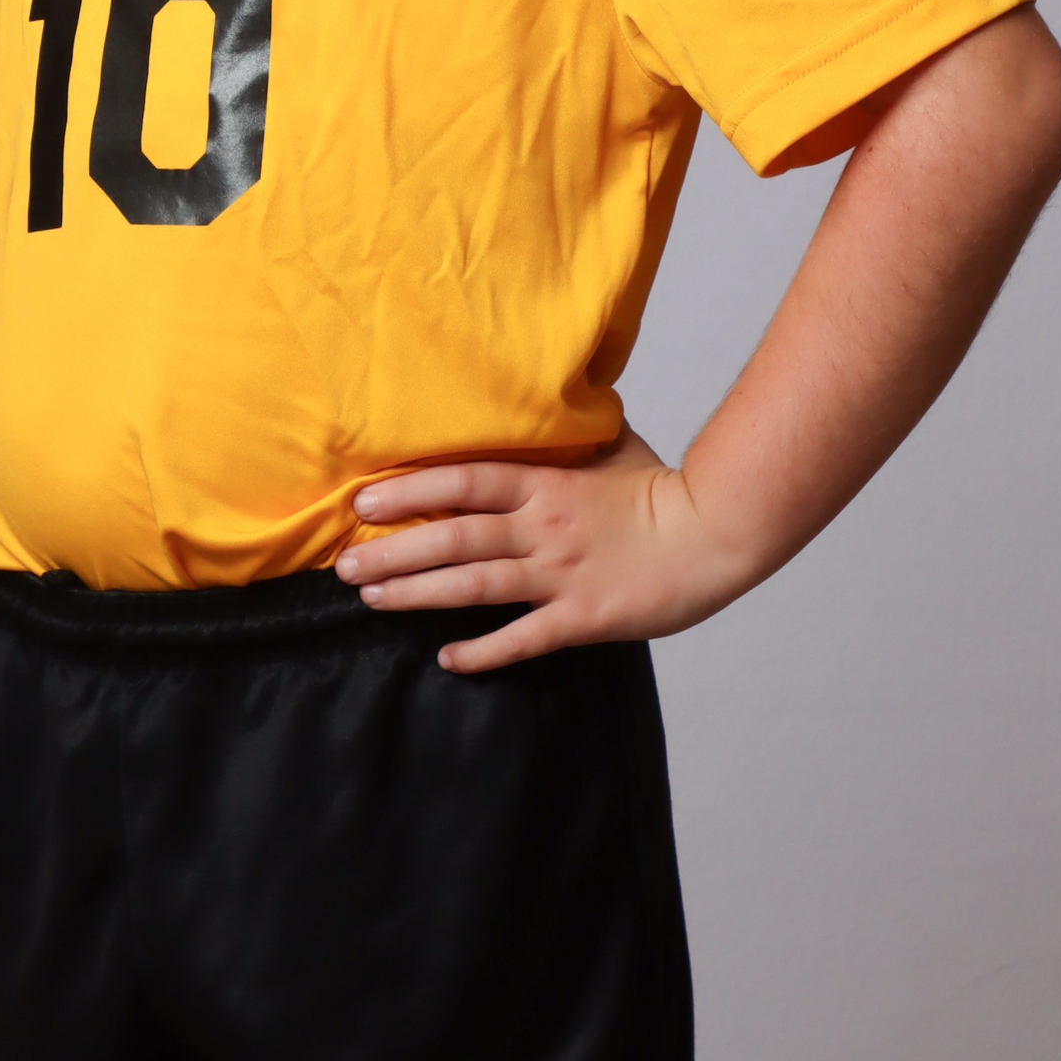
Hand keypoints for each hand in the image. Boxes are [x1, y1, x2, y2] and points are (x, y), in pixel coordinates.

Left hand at [334, 426, 746, 673]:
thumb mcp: (610, 446)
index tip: (362, 502)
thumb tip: (545, 402)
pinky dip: (484, 651)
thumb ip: (568, 436)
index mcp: (547, 483)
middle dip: (393, 551)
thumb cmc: (664, 488)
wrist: (716, 533)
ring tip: (372, 600)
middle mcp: (544, 527)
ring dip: (418, 593)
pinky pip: (523, 638)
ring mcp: (561, 574)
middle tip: (344, 565)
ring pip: (475, 585)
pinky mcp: (583, 617)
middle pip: (454, 536)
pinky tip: (448, 658)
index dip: (409, 491)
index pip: (463, 482)